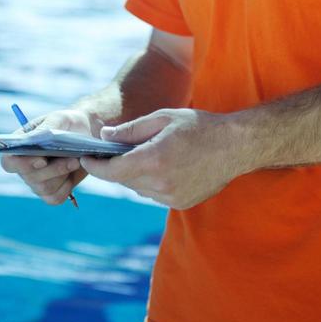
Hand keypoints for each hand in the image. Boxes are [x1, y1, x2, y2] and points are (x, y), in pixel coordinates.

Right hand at [1, 108, 97, 205]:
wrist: (86, 132)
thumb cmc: (67, 123)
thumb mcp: (58, 119)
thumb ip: (44, 129)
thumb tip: (32, 140)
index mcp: (20, 146)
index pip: (9, 162)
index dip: (22, 164)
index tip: (42, 160)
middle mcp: (24, 167)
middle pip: (29, 177)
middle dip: (53, 169)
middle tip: (72, 158)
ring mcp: (36, 182)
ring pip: (44, 188)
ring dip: (62, 174)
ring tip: (76, 161)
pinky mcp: (51, 192)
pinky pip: (55, 197)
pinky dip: (67, 186)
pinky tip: (75, 171)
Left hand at [80, 108, 238, 209]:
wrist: (235, 146)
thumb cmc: (199, 126)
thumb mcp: (163, 118)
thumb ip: (131, 129)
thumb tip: (104, 137)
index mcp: (154, 160)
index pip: (112, 171)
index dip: (95, 165)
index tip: (85, 158)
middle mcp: (160, 184)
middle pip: (123, 180)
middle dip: (115, 166)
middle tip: (110, 151)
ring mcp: (171, 197)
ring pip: (138, 188)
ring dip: (134, 174)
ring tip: (144, 154)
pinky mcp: (181, 203)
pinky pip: (154, 194)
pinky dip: (151, 181)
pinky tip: (164, 165)